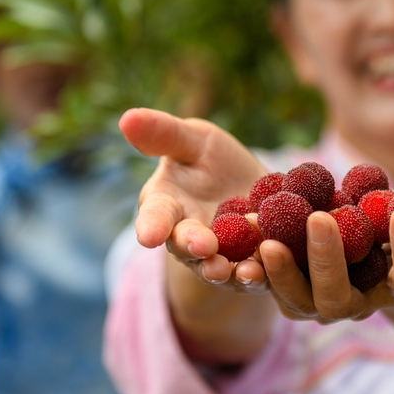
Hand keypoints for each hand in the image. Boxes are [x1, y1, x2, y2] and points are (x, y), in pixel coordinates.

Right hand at [119, 108, 270, 290]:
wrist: (254, 186)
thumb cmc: (211, 160)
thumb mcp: (192, 140)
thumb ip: (163, 133)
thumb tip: (126, 117)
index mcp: (166, 206)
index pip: (154, 217)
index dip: (152, 226)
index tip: (149, 236)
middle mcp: (188, 238)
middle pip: (187, 247)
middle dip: (195, 247)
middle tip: (204, 247)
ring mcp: (218, 258)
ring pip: (220, 269)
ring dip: (229, 271)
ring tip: (239, 270)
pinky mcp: (250, 269)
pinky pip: (254, 276)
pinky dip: (261, 275)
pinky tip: (266, 270)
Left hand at [259, 193, 393, 323]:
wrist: (369, 243)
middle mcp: (357, 304)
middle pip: (339, 299)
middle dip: (328, 260)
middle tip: (319, 218)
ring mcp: (318, 303)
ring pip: (297, 300)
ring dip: (282, 272)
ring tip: (269, 238)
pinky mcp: (286, 290)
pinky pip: (267, 282)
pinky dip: (254, 260)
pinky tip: (246, 228)